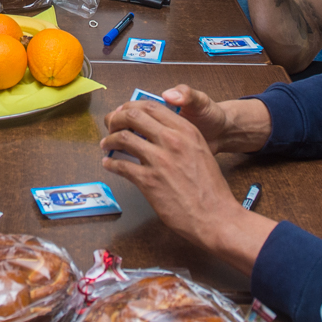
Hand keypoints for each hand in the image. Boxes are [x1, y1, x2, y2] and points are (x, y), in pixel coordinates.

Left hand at [99, 99, 249, 253]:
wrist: (215, 216)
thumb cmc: (210, 188)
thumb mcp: (199, 151)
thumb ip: (179, 137)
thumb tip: (154, 131)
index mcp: (186, 130)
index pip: (151, 106)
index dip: (132, 106)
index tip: (124, 112)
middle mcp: (172, 140)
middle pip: (133, 116)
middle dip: (116, 118)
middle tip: (110, 125)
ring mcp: (159, 160)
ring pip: (123, 138)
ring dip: (109, 140)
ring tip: (106, 144)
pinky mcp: (149, 181)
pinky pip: (122, 166)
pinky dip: (111, 164)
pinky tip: (109, 164)